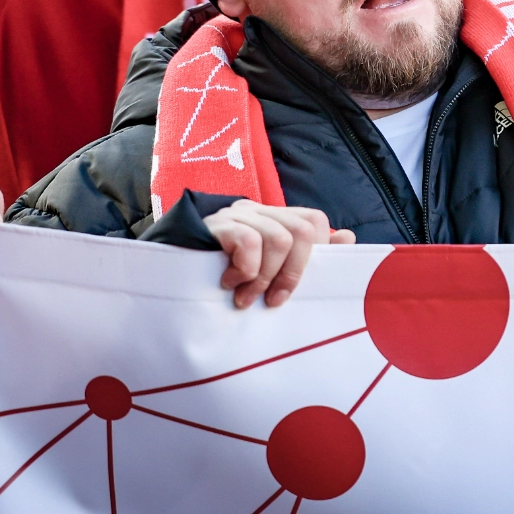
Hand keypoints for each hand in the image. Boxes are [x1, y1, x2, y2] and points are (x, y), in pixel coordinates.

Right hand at [204, 199, 353, 309]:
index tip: (293, 291)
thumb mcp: (265, 272)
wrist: (164, 275)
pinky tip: (227, 284)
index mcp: (276, 220)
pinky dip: (245, 270)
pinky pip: (249, 241)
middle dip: (293, 274)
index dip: (315, 255)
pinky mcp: (217, 224)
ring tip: (244, 298)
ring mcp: (238, 214)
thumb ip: (304, 257)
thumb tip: (348, 238)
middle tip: (272, 302)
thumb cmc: (220, 277)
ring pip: (280, 238)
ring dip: (265, 278)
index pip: (315, 221)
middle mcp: (260, 211)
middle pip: (304, 229)